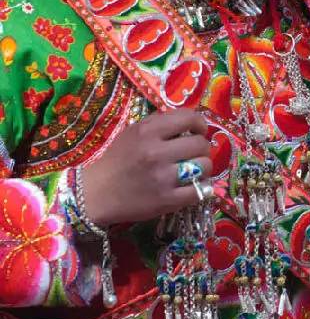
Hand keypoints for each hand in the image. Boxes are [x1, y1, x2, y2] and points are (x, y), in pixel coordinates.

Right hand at [81, 109, 212, 225]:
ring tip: (195, 169)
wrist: (96, 193)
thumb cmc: (117, 160)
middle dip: (202, 147)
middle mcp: (157, 152)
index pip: (189, 118)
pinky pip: (199, 190)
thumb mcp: (134, 132)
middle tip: (195, 153)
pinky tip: (195, 185)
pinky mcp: (166, 200)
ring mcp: (163, 178)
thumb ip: (159, 123)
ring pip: (204, 166)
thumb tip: (188, 120)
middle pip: (200, 144)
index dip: (199, 124)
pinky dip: (201, 187)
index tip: (197, 131)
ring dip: (204, 167)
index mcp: (148, 131)